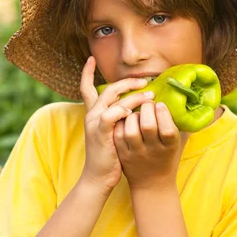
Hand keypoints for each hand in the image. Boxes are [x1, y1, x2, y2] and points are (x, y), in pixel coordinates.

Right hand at [79, 56, 153, 193]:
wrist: (98, 177)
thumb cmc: (110, 156)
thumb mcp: (113, 132)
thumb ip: (119, 118)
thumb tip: (135, 108)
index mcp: (93, 113)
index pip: (86, 88)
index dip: (87, 73)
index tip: (90, 59)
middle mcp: (92, 114)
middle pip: (109, 89)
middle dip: (128, 82)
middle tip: (145, 81)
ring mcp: (95, 122)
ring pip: (113, 98)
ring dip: (133, 94)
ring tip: (150, 95)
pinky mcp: (100, 132)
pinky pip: (112, 114)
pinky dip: (125, 109)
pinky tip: (135, 112)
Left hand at [114, 101, 188, 190]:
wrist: (152, 184)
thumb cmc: (167, 158)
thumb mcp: (179, 143)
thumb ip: (183, 125)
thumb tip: (187, 103)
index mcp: (170, 147)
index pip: (167, 130)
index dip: (163, 114)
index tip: (161, 105)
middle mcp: (153, 151)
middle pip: (147, 126)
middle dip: (147, 109)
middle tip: (148, 104)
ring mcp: (136, 154)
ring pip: (131, 130)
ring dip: (133, 116)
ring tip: (137, 113)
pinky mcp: (123, 155)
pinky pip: (118, 136)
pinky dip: (121, 124)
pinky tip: (126, 120)